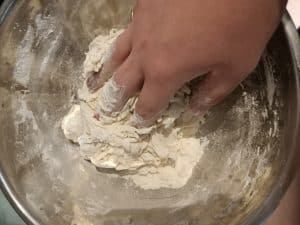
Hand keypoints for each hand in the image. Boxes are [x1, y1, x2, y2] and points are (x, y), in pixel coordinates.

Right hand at [88, 0, 286, 124]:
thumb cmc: (241, 24)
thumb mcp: (236, 66)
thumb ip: (212, 93)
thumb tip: (193, 110)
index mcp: (166, 71)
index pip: (148, 103)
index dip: (143, 116)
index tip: (140, 122)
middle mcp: (145, 52)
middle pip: (122, 82)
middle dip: (114, 100)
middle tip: (108, 110)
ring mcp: (141, 25)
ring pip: (116, 54)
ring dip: (107, 72)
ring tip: (99, 82)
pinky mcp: (143, 6)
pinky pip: (126, 30)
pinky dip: (122, 44)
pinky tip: (124, 46)